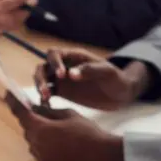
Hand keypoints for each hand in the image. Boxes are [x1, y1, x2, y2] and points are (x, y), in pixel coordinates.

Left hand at [7, 93, 124, 160]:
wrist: (100, 154)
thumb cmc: (86, 131)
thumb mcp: (66, 114)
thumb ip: (47, 110)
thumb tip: (34, 107)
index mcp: (40, 128)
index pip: (20, 112)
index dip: (13, 101)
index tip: (8, 93)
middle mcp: (36, 144)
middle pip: (26, 126)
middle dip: (31, 117)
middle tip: (39, 109)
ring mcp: (41, 156)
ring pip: (32, 138)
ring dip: (37, 130)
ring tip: (53, 126)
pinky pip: (38, 150)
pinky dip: (42, 142)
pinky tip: (57, 139)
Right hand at [34, 48, 149, 109]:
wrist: (120, 94)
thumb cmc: (116, 79)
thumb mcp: (107, 72)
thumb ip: (90, 70)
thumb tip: (70, 74)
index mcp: (74, 57)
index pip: (55, 54)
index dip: (54, 62)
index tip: (61, 75)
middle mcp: (64, 66)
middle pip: (43, 67)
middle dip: (41, 78)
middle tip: (46, 91)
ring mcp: (62, 80)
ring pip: (42, 79)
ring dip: (40, 87)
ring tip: (45, 99)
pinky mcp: (62, 92)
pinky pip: (47, 94)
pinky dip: (43, 99)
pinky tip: (47, 106)